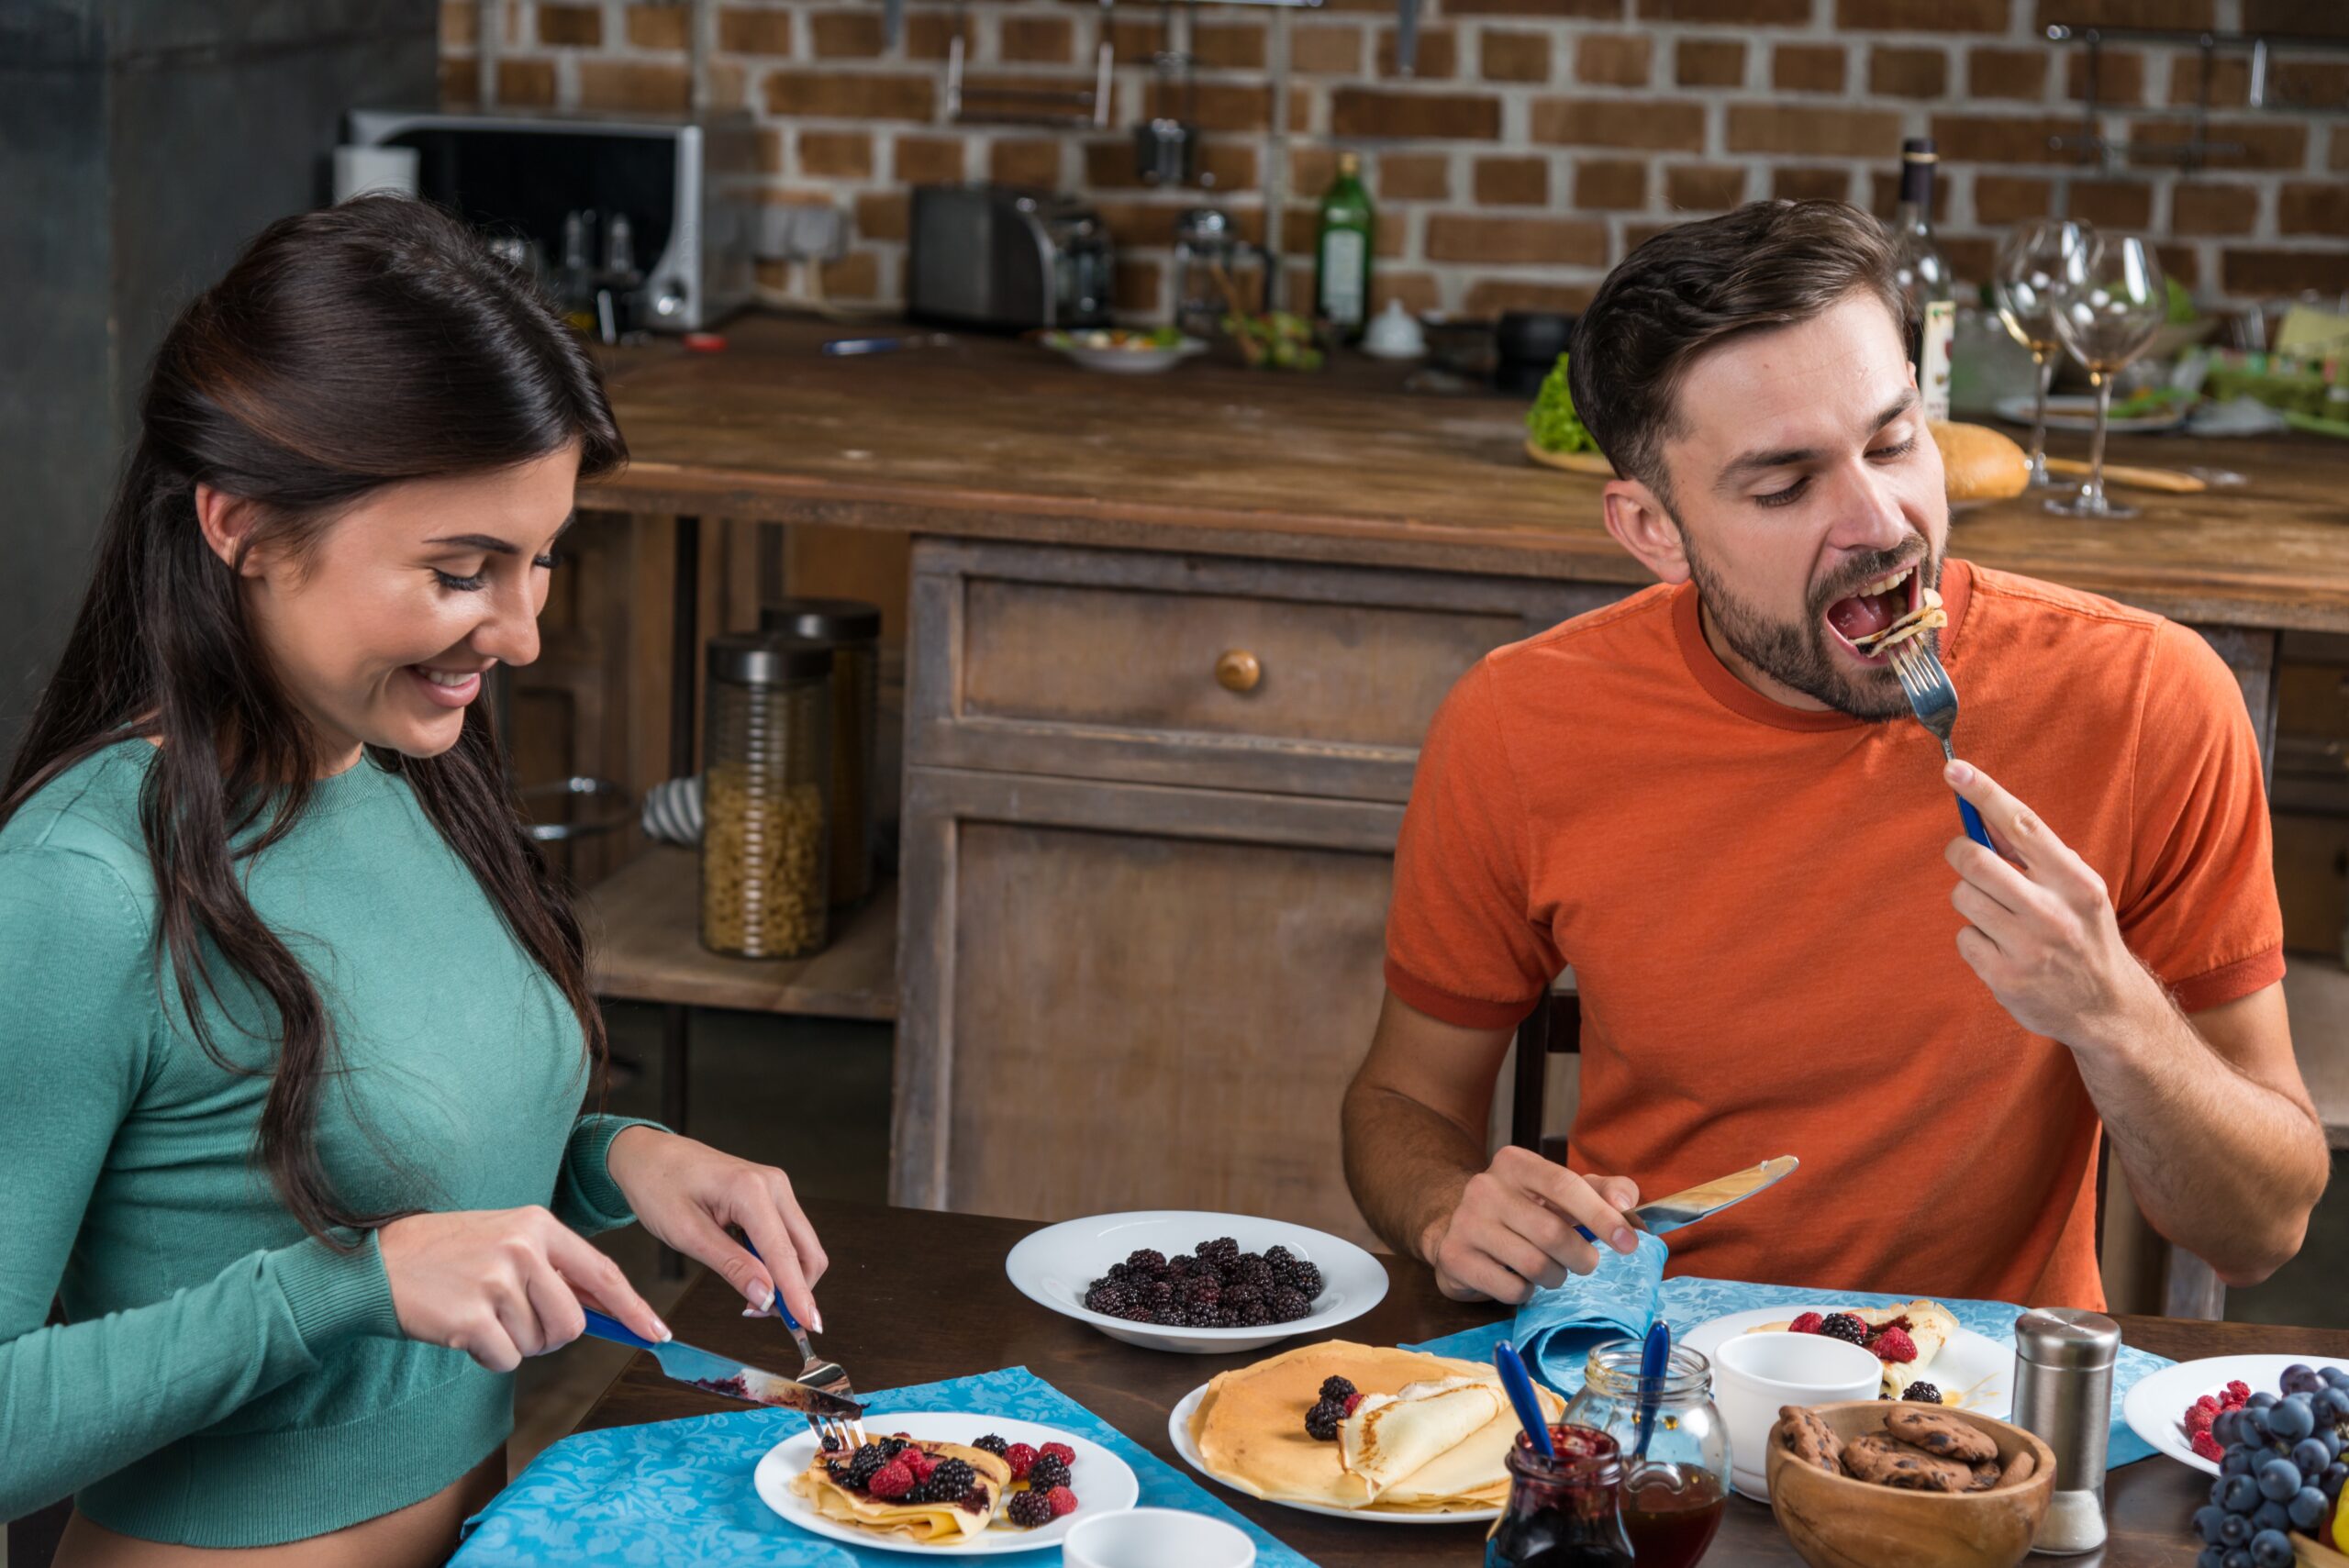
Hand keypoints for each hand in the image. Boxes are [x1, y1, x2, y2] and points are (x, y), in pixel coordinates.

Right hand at [379, 1206, 668, 1372]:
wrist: (376, 1266)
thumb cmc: (445, 1255)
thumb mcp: (505, 1240)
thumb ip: (552, 1268)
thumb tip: (605, 1310)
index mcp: (538, 1225)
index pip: (602, 1274)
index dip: (633, 1308)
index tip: (657, 1333)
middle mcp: (523, 1248)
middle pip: (572, 1324)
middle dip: (548, 1336)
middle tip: (510, 1320)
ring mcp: (497, 1281)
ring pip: (537, 1344)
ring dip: (511, 1343)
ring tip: (478, 1313)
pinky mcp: (472, 1317)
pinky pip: (506, 1360)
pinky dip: (488, 1356)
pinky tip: (461, 1329)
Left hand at [605, 1127, 829, 1330]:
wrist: (648, 1155)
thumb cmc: (658, 1186)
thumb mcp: (687, 1234)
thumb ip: (731, 1266)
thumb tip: (766, 1297)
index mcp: (751, 1190)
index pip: (784, 1253)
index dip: (798, 1294)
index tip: (810, 1326)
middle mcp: (774, 1185)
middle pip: (807, 1251)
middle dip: (795, 1290)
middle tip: (764, 1317)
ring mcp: (775, 1188)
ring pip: (801, 1246)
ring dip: (787, 1278)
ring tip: (753, 1300)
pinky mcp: (771, 1195)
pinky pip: (788, 1236)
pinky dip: (778, 1263)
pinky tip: (754, 1276)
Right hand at [1420, 1145, 1639, 1304]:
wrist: (1458, 1229)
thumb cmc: (1523, 1210)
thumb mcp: (1560, 1193)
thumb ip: (1602, 1191)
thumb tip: (1627, 1203)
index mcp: (1515, 1163)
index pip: (1565, 1184)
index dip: (1602, 1215)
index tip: (1629, 1243)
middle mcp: (1484, 1187)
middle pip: (1552, 1232)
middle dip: (1581, 1257)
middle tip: (1587, 1263)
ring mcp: (1466, 1223)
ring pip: (1533, 1265)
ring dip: (1556, 1277)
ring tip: (1551, 1271)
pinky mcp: (1455, 1258)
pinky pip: (1511, 1289)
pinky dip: (1527, 1292)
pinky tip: (1519, 1279)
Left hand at [1943, 759, 2155, 1046]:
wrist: (2106, 1007)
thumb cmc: (2083, 934)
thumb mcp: (2076, 889)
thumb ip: (2035, 854)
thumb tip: (1984, 810)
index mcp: (2075, 881)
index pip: (2023, 825)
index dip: (1985, 793)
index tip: (1955, 769)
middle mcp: (2053, 912)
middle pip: (1975, 861)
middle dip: (1960, 852)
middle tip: (1966, 857)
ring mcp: (2028, 947)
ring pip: (1962, 897)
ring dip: (1970, 900)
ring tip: (1999, 916)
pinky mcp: (2005, 977)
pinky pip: (1963, 937)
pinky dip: (1974, 939)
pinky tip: (2002, 949)